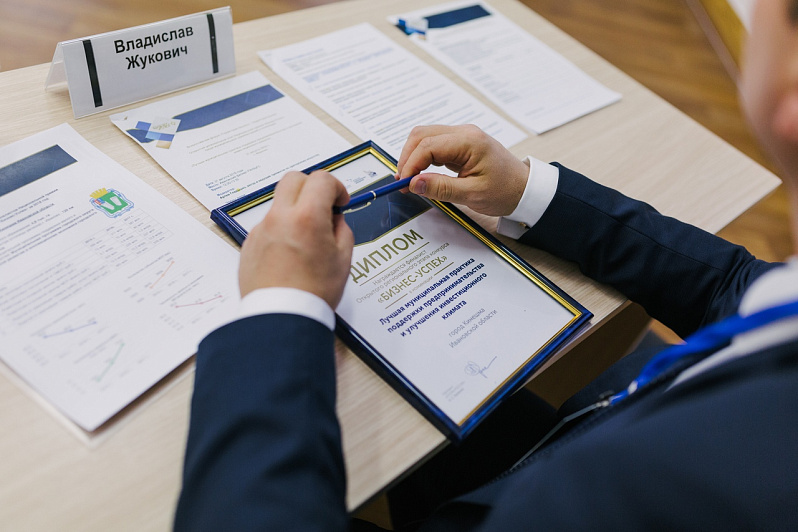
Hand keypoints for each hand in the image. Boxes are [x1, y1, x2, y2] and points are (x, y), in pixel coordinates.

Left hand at [238, 170, 353, 308]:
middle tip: (322, 208)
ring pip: (279, 204)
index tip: (340, 203)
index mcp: (307, 217)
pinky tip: (290, 256)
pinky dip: (281, 231)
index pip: (321, 180)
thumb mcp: (343, 259)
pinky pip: (267, 226)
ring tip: (307, 240)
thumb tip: (334, 218)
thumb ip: (341, 230)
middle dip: (311, 187)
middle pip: (293, 179)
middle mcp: (280, 218)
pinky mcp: (249, 245)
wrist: (281, 318)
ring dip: (295, 210)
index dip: (336, 187)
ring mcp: (260, 230)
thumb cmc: (314, 293)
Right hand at [396, 124, 529, 215]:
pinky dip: (423, 157)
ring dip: (413, 156)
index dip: (410, 164)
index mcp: (469, 141)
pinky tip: (421, 174)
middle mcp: (464, 133)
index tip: (404, 184)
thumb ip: (441, 188)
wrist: (524, 188)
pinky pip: (434, 144)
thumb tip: (414, 183)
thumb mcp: (472, 194)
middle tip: (403, 182)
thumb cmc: (504, 191)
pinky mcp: (460, 143)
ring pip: (425, 137)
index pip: (428, 146)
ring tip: (410, 179)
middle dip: (407, 157)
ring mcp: (462, 136)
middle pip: (421, 135)